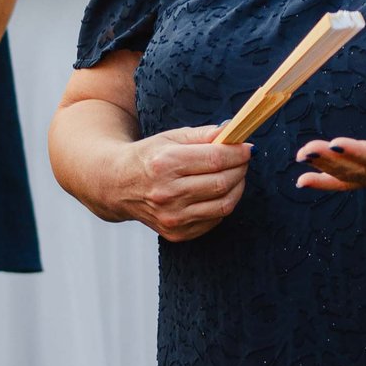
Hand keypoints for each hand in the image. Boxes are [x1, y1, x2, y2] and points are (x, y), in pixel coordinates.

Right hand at [110, 125, 250, 241]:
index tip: (247, 147)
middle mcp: (167, 193)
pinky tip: (218, 192)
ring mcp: (172, 217)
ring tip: (235, 175)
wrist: (118, 185)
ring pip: (223, 205)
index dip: (237, 153)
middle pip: (222, 183)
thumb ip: (204, 135)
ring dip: (237, 188)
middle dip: (240, 169)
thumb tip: (234, 132)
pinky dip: (223, 204)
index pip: (215, 159)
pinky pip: (214, 220)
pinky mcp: (176, 233)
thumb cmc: (149, 157)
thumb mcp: (171, 138)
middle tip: (243, 160)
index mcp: (165, 164)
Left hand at [297, 95, 365, 192]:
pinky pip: (351, 183)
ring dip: (325, 170)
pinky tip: (305, 180)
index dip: (359, 153)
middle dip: (331, 161)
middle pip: (361, 169)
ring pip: (353, 177)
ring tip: (301, 161)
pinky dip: (328, 182)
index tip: (335, 144)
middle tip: (306, 151)